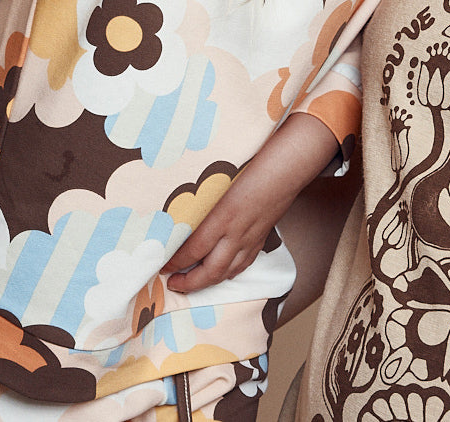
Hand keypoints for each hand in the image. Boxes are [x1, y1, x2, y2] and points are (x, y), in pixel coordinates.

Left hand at [163, 113, 341, 293]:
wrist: (287, 167)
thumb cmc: (253, 166)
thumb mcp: (221, 181)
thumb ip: (204, 200)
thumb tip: (179, 215)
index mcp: (223, 216)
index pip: (194, 249)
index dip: (176, 261)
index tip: (162, 265)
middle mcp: (237, 233)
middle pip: (210, 271)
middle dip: (189, 282)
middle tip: (173, 283)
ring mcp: (251, 238)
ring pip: (227, 272)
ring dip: (207, 282)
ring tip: (192, 282)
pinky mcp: (261, 238)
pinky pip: (243, 264)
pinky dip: (229, 273)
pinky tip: (222, 272)